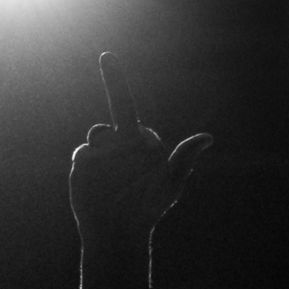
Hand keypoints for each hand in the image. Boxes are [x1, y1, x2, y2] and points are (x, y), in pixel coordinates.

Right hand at [68, 52, 212, 250]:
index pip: (125, 103)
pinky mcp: (81, 167)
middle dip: (114, 136)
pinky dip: (89, 163)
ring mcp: (99, 154)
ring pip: (96, 136)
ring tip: (111, 176)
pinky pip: (82, 154)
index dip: (114, 78)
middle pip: (110, 122)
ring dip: (102, 149)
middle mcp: (118, 142)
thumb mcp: (171, 183)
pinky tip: (98, 184)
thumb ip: (183, 158)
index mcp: (139, 139)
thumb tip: (207, 138)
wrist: (118, 232)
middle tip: (123, 160)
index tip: (105, 56)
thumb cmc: (149, 208)